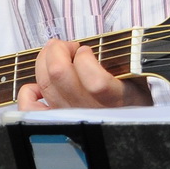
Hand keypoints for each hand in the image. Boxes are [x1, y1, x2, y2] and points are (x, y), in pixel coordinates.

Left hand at [17, 39, 152, 109]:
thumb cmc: (133, 96)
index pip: (95, 81)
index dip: (85, 58)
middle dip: (58, 50)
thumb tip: (100, 47)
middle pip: (60, 75)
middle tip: (66, 45)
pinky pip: (31, 107)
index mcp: (117, 100)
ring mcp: (70, 117)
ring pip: (45, 84)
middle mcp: (90, 111)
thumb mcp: (140, 78)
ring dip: (44, 61)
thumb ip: (126, 62)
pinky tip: (39, 84)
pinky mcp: (53, 121)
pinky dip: (29, 91)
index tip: (87, 50)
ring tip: (53, 52)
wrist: (131, 123)